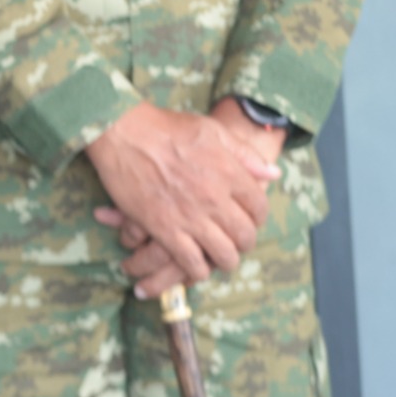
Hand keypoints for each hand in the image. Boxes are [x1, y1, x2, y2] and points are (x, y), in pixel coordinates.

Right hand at [83, 102, 280, 297]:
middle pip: (245, 235)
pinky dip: (197, 269)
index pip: (259, 207)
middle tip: (235, 241)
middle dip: (244, 242)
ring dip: (225, 260)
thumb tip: (273, 173)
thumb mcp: (211, 130)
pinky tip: (195, 264)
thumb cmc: (165, 127)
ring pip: (223, 254)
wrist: (122, 132)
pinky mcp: (165, 229)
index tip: (248, 218)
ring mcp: (190, 216)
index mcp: (229, 173)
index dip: (258, 217)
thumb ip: (244, 152)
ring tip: (219, 257)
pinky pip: (192, 263)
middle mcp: (215, 198)